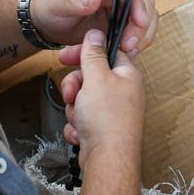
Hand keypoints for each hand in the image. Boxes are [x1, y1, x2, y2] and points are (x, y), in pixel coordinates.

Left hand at [29, 0, 158, 59]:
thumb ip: (75, 0)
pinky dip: (133, 46)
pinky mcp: (119, 25)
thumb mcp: (58, 1)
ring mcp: (119, 9)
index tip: (139, 22)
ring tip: (125, 53)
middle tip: (129, 45)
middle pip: (144, 2)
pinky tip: (120, 55)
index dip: (137, 3)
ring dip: (140, 37)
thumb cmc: (50, 5)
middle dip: (142, 24)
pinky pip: (136, 34)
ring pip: (145, 19)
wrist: (45, 22)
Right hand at [60, 29, 144, 170]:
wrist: (107, 161)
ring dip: (74, 108)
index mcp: (127, 76)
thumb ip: (93, 54)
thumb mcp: (96, 78)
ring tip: (80, 118)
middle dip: (75, 88)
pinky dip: (77, 126)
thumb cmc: (107, 120)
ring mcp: (113, 112)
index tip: (66, 55)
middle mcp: (123, 93)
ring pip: (82, 99)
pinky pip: (82, 119)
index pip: (105, 53)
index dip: (84, 53)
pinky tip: (82, 133)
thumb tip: (96, 33)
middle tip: (72, 94)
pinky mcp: (102, 129)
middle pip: (90, 78)